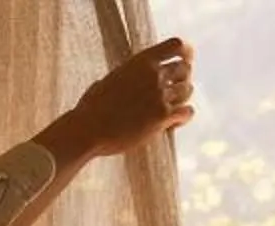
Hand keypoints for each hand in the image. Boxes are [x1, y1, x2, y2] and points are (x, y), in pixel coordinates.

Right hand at [62, 38, 196, 159]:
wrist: (87, 130)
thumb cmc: (90, 109)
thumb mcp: (108, 80)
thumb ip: (125, 76)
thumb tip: (123, 79)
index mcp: (140, 62)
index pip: (176, 45)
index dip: (185, 53)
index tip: (186, 61)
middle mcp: (153, 74)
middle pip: (185, 70)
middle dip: (181, 81)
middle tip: (173, 94)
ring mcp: (159, 95)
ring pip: (187, 91)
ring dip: (181, 100)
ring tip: (170, 111)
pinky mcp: (162, 116)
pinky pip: (187, 112)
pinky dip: (182, 118)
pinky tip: (171, 125)